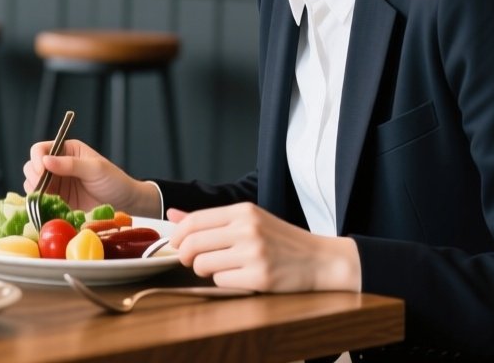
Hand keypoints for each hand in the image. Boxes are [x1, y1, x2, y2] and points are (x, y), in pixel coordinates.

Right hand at [21, 138, 160, 216]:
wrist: (125, 204)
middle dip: (33, 176)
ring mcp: (56, 184)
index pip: (40, 150)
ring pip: (32, 184)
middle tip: (43, 188)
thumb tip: (46, 160)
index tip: (41, 172)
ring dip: (35, 191)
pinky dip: (39, 204)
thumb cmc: (114, 181)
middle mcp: (57, 166)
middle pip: (31, 166)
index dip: (37, 159)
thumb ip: (71, 164)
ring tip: (47, 199)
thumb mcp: (95, 169)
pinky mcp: (57, 201)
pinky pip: (40, 201)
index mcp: (66, 151)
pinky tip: (46, 207)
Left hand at [167, 202, 360, 292]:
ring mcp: (254, 254)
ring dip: (205, 270)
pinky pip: (221, 282)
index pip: (194, 221)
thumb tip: (173, 214)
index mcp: (243, 212)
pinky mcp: (260, 278)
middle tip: (191, 260)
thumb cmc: (281, 241)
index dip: (178, 235)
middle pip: (193, 244)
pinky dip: (224, 282)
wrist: (321, 260)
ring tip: (220, 268)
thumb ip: (211, 219)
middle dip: (185, 256)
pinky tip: (239, 277)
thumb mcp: (250, 220)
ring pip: (203, 265)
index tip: (177, 244)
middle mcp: (247, 229)